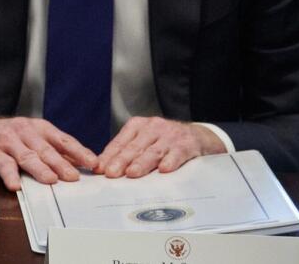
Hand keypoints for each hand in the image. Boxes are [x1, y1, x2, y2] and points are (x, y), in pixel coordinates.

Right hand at [0, 117, 97, 190]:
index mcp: (38, 128)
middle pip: (45, 149)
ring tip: (50, 180)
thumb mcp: (32, 139)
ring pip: (26, 156)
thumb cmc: (7, 137)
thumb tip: (80, 164)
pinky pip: (2, 163)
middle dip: (61, 163)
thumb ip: (53, 150)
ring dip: (39, 168)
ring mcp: (7, 141)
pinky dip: (9, 174)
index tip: (93, 163)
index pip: (62, 140)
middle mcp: (24, 132)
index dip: (78, 151)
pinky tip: (15, 184)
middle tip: (74, 177)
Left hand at [95, 116, 225, 177]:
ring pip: (153, 151)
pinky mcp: (187, 144)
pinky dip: (171, 161)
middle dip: (121, 161)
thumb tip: (103, 168)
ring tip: (132, 173)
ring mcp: (170, 135)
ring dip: (142, 163)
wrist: (199, 136)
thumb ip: (126, 152)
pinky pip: (177, 153)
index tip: (100, 169)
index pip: (120, 142)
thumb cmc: (165, 142)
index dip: (109, 156)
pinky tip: (164, 170)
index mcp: (138, 126)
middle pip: (134, 147)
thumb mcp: (144, 142)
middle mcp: (153, 127)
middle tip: (111, 174)